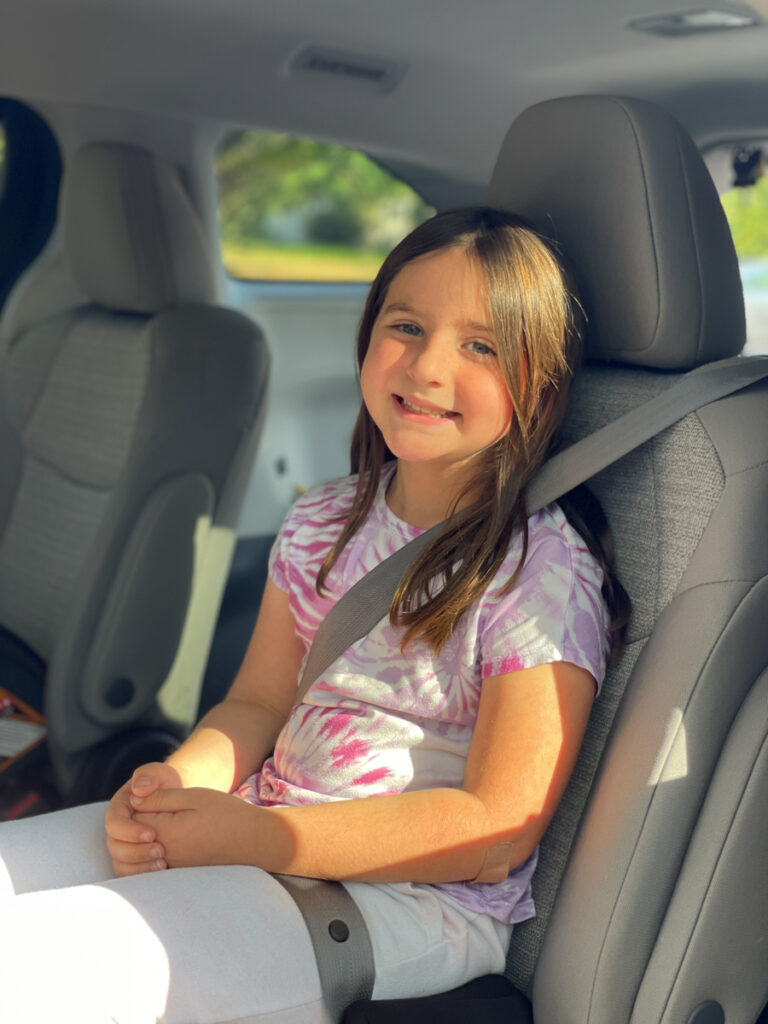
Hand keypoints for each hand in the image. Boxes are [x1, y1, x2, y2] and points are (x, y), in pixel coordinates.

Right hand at [105, 761, 184, 876]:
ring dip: (139, 867)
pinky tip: (162, 870)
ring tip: (162, 863)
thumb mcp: (159, 773)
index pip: (114, 823)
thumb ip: (149, 775)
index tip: (152, 834)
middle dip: (136, 852)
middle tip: (161, 850)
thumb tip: (139, 789)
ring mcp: (124, 845)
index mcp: (119, 809)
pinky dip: (142, 875)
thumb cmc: (166, 784)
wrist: (177, 800)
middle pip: (115, 847)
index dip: (130, 831)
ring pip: (120, 864)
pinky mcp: (133, 859)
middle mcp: (118, 829)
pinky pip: (129, 874)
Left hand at [131, 787, 262, 868]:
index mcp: (167, 833)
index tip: (155, 796)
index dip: (140, 803)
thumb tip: (134, 801)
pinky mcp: (180, 873)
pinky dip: (156, 851)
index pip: (132, 819)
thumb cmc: (226, 813)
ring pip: (142, 852)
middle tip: (160, 808)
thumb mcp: (194, 796)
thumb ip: (161, 798)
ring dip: (146, 837)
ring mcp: (173, 867)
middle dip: (139, 822)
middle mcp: (165, 855)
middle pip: (133, 839)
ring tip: (167, 823)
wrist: (254, 840)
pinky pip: (155, 864)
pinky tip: (172, 839)